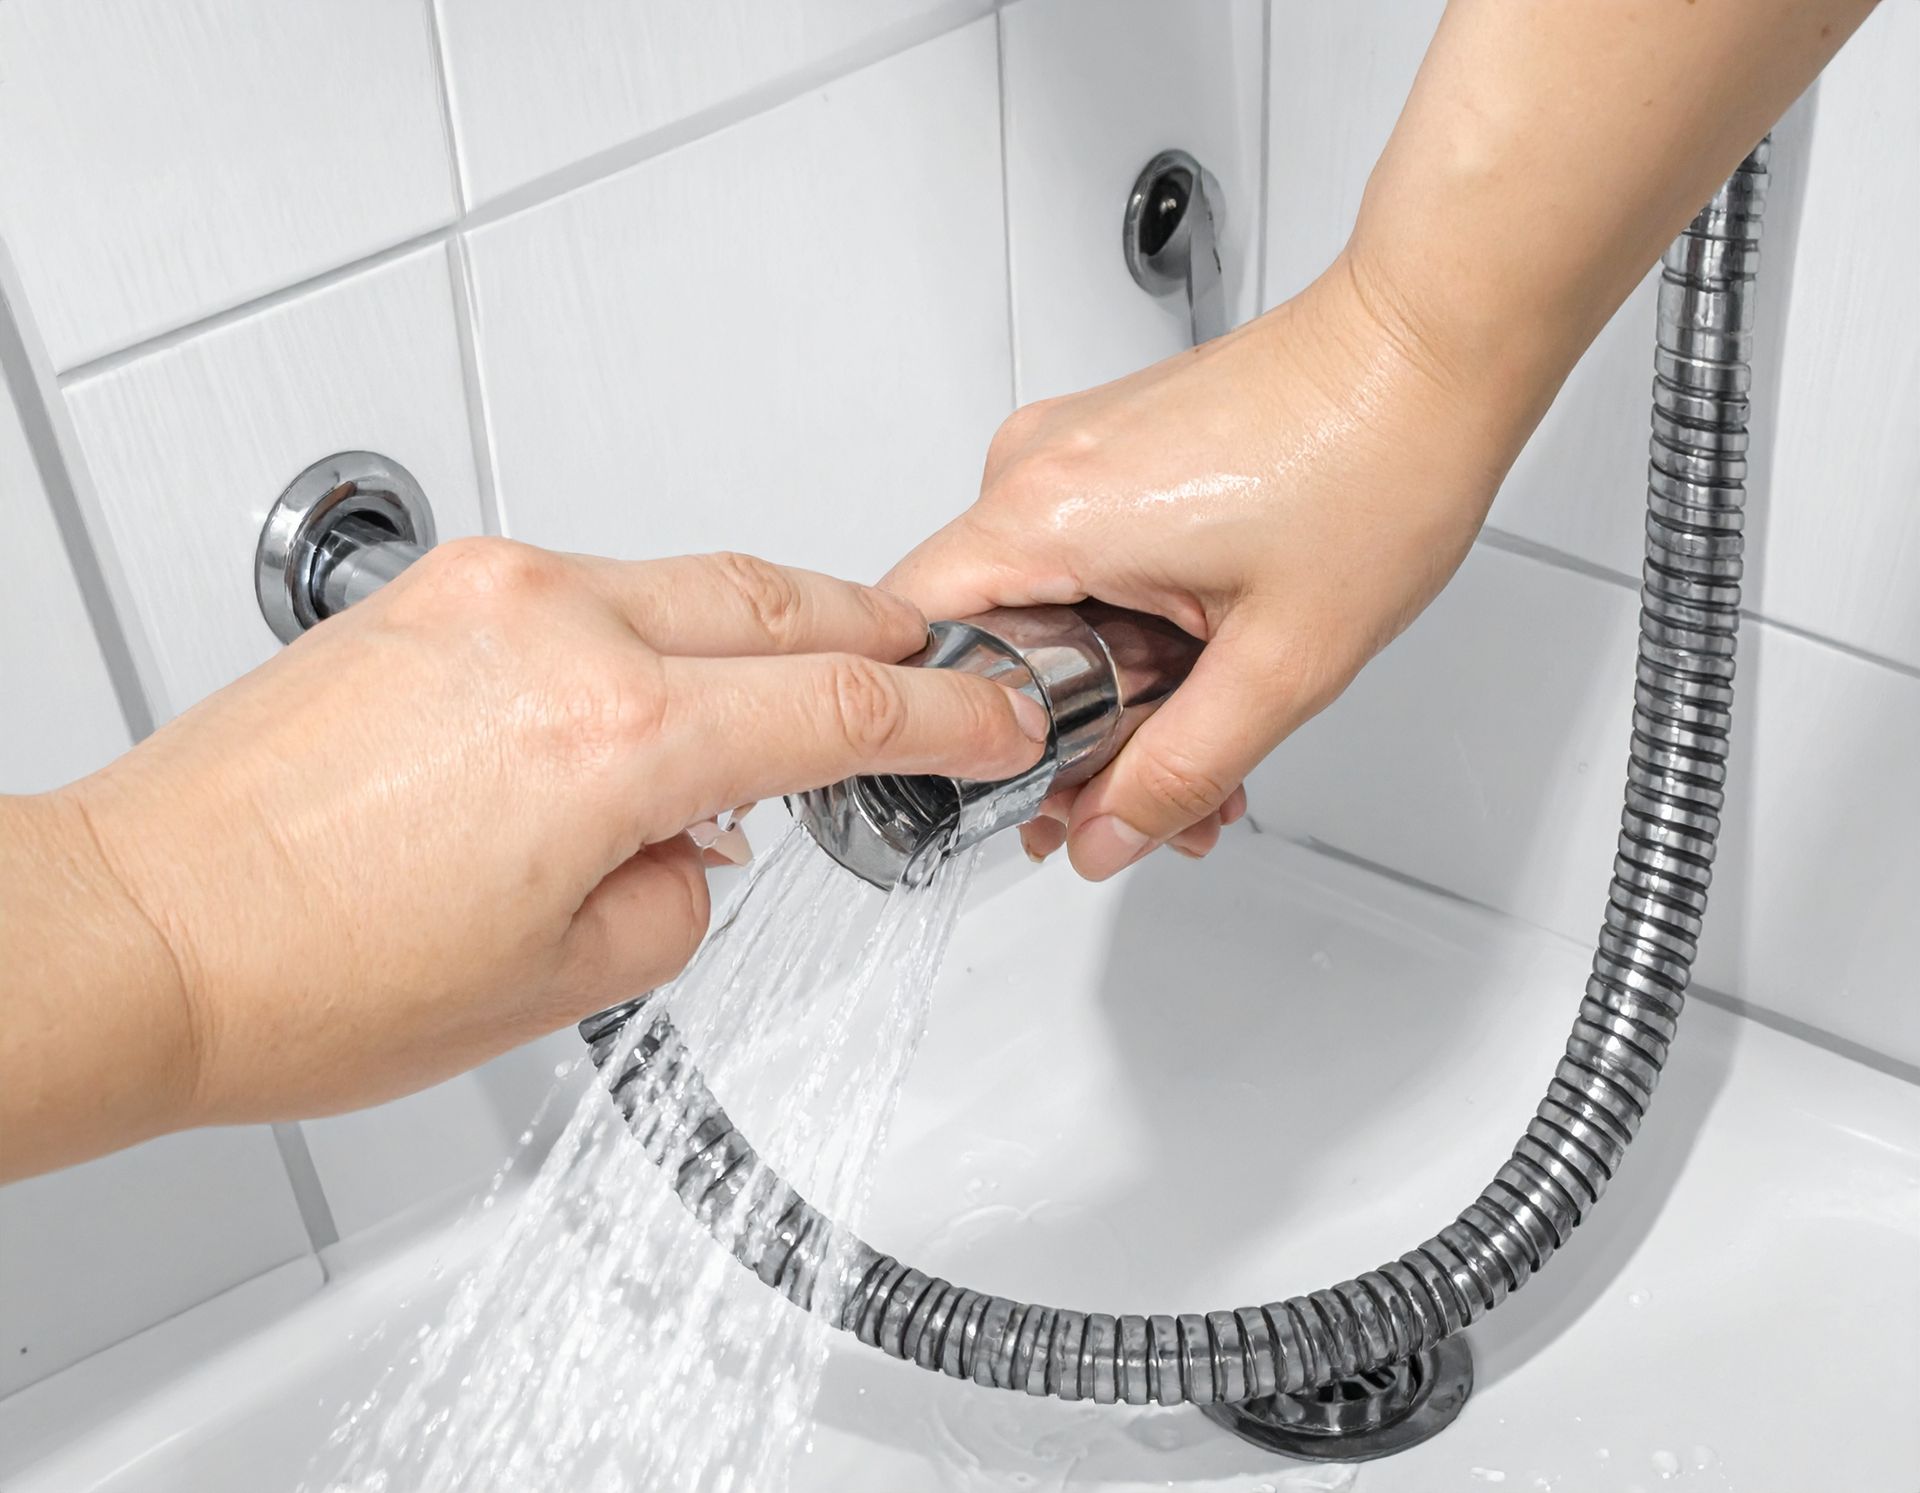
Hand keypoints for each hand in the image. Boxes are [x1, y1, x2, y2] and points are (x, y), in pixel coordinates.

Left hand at [8, 543, 1043, 1173]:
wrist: (140, 927)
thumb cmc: (305, 974)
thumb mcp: (559, 985)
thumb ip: (678, 895)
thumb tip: (698, 843)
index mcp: (612, 737)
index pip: (840, 708)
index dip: (947, 715)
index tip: (995, 716)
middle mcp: (556, 628)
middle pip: (784, 597)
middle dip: (879, 633)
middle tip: (930, 670)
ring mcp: (488, 590)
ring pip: (689, 579)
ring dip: (768, 630)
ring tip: (797, 693)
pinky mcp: (432, 591)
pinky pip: (596, 588)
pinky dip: (660, 632)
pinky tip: (662, 690)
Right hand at [885, 258, 1542, 878]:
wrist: (1435, 342)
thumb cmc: (1377, 455)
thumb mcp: (1282, 661)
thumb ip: (1180, 771)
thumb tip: (1106, 837)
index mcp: (1045, 511)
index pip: (918, 645)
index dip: (958, 739)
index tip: (1029, 792)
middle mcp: (1036, 466)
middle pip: (982, 639)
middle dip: (1062, 738)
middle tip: (1141, 797)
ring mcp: (1072, 450)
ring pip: (1039, 606)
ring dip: (1106, 691)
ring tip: (1201, 743)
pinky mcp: (1111, 447)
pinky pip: (1079, 560)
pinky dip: (1124, 629)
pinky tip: (1199, 671)